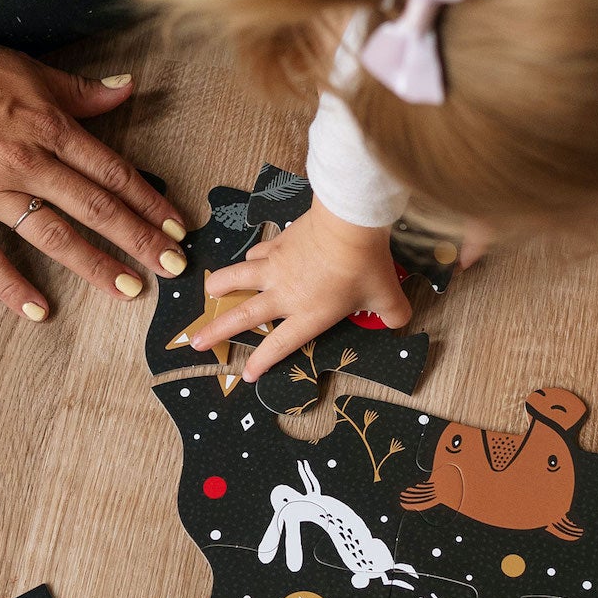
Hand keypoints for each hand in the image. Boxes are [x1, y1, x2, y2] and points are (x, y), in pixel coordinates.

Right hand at [0, 13, 186, 319]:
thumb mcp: (23, 67)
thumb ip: (77, 89)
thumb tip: (124, 88)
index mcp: (46, 124)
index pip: (112, 170)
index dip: (149, 200)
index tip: (177, 225)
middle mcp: (24, 161)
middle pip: (95, 207)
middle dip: (140, 239)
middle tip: (173, 267)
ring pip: (52, 234)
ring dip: (94, 264)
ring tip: (128, 289)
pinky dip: (12, 287)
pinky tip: (40, 311)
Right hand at [192, 201, 409, 380]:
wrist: (349, 223)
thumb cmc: (366, 265)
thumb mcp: (387, 298)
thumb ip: (392, 315)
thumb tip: (399, 321)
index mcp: (308, 316)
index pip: (280, 345)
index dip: (262, 362)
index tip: (247, 374)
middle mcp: (284, 295)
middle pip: (244, 317)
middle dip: (218, 331)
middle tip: (197, 341)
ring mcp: (276, 268)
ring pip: (237, 279)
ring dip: (220, 287)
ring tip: (207, 293)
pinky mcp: (277, 244)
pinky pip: (256, 255)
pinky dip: (249, 260)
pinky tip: (248, 261)